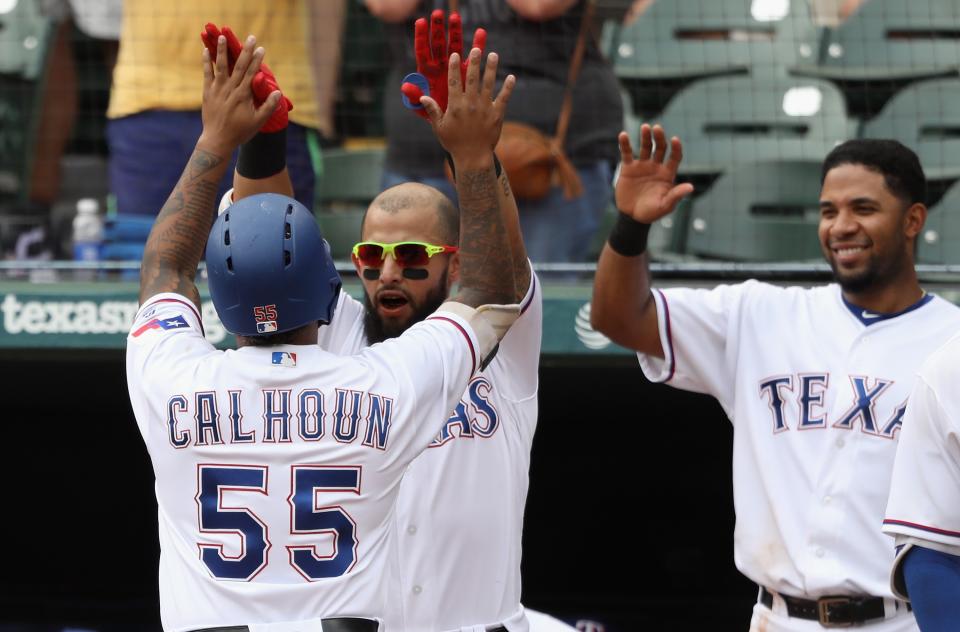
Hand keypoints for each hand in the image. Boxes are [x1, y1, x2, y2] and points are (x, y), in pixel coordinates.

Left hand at [199, 34, 281, 153]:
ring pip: (220, 66)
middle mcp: (230, 89)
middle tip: (250, 37)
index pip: (251, 73)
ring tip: (222, 36)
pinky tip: (206, 50)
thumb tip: (278, 92)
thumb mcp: (258, 122)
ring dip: (222, 50)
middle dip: (245, 50)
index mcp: (243, 95)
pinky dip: (206, 62)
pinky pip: (207, 73)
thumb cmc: (240, 132)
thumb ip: (268, 106)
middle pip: (239, 65)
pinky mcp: (208, 92)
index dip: (257, 60)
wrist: (217, 140)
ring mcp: (217, 89)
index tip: (261, 48)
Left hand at [401, 10, 486, 119]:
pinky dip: (478, 45)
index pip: (422, 52)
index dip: (421, 37)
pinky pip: (473, 56)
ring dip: (456, 32)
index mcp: (428, 74)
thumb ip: (416, 99)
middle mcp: (441, 67)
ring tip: (456, 17)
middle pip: (438, 44)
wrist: (456, 128)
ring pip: (455, 46)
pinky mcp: (468, 72)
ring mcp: (455, 68)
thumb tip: (405, 87)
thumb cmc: (437, 119)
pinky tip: (481, 32)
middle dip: (438, 29)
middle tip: (438, 13)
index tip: (421, 22)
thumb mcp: (424, 112)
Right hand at [421, 48, 514, 163]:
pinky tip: (511, 77)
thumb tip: (423, 96)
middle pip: (472, 78)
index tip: (456, 55)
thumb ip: (433, 110)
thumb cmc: (454, 143)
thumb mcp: (439, 127)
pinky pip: (503, 98)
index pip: (454, 81)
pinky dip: (508, 87)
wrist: (473, 157)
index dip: (454, 67)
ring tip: (493, 55)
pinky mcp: (497, 114)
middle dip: (474, 62)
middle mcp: (470, 103)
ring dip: (491, 68)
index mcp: (455, 105)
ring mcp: (485, 108)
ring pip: (488, 84)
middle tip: (476, 48)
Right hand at [615, 124, 693, 222]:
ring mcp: (642, 166)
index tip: (674, 140)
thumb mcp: (665, 205)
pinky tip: (623, 135)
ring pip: (645, 147)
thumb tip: (690, 187)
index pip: (674, 157)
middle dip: (659, 138)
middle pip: (660, 148)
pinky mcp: (628, 168)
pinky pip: (627, 153)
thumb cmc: (652, 212)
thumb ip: (676, 195)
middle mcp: (656, 167)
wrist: (632, 216)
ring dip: (645, 137)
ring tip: (645, 127)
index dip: (676, 148)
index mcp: (667, 174)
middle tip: (657, 128)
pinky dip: (625, 144)